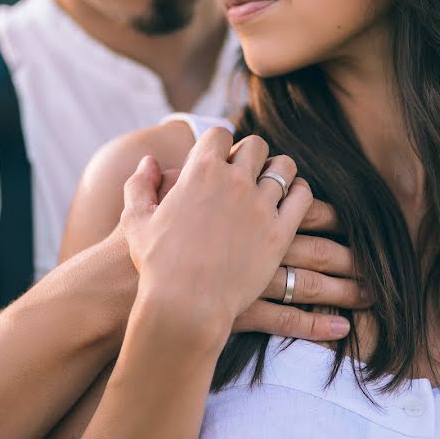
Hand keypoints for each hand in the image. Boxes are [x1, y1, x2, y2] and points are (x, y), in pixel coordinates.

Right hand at [120, 129, 311, 331]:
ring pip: (284, 168)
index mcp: (200, 172)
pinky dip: (301, 194)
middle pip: (256, 145)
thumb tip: (147, 162)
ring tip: (274, 183)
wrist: (184, 305)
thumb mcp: (135, 221)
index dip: (220, 144)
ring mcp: (261, 206)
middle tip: (248, 171)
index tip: (220, 158)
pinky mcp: (280, 233)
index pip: (220, 134)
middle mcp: (234, 181)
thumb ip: (139, 185)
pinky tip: (293, 203)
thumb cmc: (156, 266)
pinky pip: (303, 199)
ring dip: (279, 170)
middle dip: (251, 154)